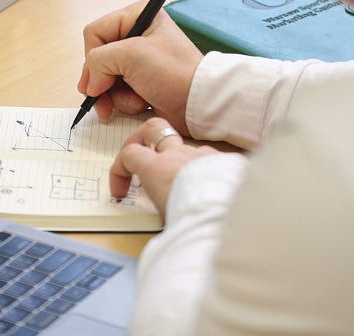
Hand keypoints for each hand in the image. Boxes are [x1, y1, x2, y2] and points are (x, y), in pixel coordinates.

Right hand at [78, 0, 202, 134]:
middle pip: (98, 58)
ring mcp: (138, 60)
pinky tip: (142, 104)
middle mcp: (136, 35)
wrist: (199, 104)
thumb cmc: (173, 72)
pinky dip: (125, 102)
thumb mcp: (132, 55)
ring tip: (135, 101)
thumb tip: (89, 83)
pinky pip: (117, 91)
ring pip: (105, 77)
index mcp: (137, 16)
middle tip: (103, 98)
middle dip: (102, 81)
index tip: (98, 80)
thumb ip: (99, 60)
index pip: (95, 33)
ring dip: (115, 94)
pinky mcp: (140, 81)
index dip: (93, 57)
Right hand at [110, 117, 238, 218]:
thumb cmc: (196, 222)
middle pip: (154, 128)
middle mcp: (180, 155)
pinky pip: (215, 162)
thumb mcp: (164, 225)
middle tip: (141, 156)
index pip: (129, 154)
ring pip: (188, 149)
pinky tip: (213, 194)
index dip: (119, 170)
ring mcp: (205, 155)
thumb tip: (163, 224)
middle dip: (143, 137)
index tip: (121, 191)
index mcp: (158, 169)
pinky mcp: (228, 162)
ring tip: (186, 191)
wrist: (234, 219)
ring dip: (182, 165)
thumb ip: (160, 216)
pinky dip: (209, 174)